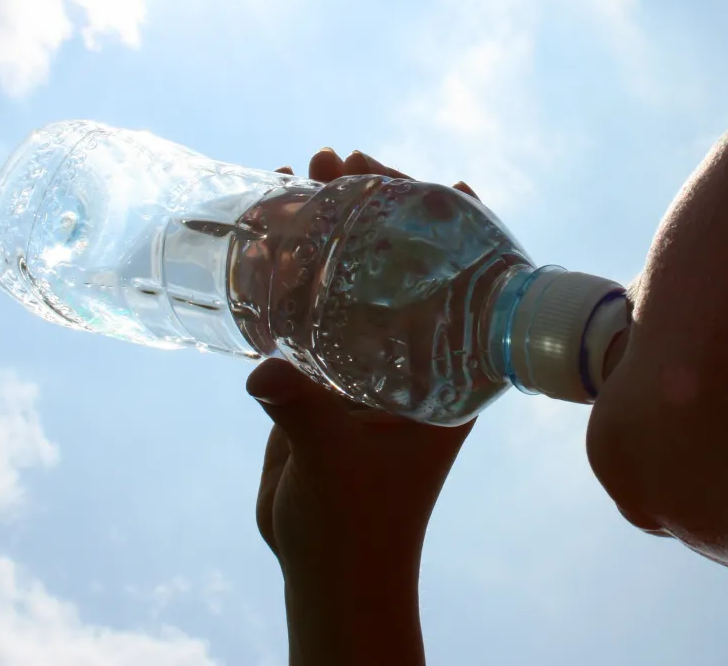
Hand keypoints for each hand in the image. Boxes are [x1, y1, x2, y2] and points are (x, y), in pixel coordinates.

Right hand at [249, 148, 477, 663]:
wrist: (329, 568)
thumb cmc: (358, 526)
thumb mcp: (335, 465)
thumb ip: (304, 415)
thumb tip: (264, 372)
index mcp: (451, 372)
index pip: (466, 279)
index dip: (455, 222)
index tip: (436, 175)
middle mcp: (417, 355)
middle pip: (403, 261)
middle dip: (374, 206)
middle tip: (339, 160)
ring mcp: (370, 360)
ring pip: (354, 275)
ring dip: (328, 226)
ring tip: (298, 173)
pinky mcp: (325, 374)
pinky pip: (310, 307)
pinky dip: (289, 269)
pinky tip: (261, 234)